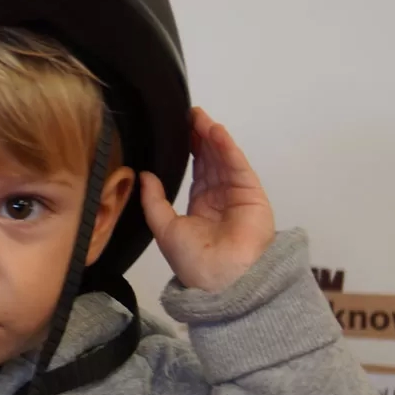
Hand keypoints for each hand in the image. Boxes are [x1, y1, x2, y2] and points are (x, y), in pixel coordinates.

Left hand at [140, 108, 275, 292]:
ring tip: (198, 117)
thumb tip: (143, 175)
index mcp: (201, 206)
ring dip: (212, 137)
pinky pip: (238, 166)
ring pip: (223, 159)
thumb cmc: (193, 260)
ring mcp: (237, 194)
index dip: (188, 149)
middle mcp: (220, 197)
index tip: (178, 129)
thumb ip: (153, 200)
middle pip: (210, 160)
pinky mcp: (252, 194)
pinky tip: (216, 132)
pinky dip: (228, 148)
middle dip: (199, 137)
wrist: (222, 280)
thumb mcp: (164, 227)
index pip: (196, 170)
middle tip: (188, 114)